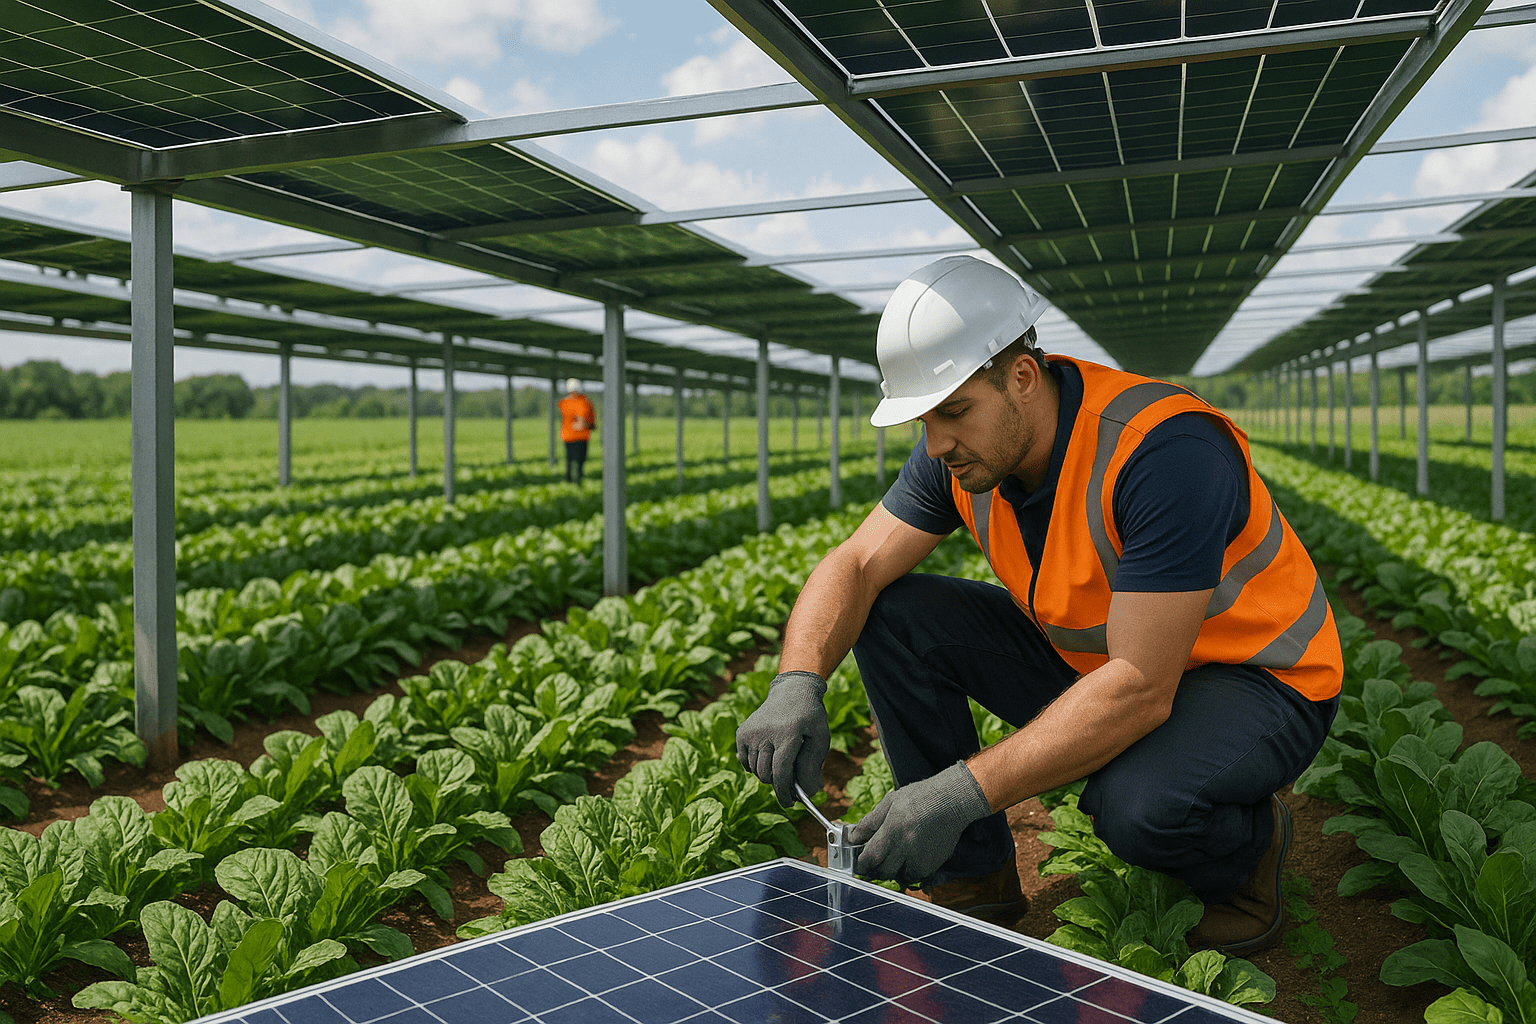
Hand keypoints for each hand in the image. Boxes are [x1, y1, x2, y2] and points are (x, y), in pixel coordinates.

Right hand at [735, 671, 829, 806]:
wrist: (792, 691)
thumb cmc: (810, 718)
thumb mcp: (820, 739)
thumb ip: (813, 766)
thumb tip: (809, 792)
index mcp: (787, 733)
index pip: (781, 772)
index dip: (785, 792)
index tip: (790, 803)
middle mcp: (765, 732)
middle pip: (766, 774)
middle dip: (778, 783)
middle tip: (790, 782)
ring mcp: (751, 732)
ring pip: (755, 770)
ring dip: (768, 774)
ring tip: (781, 761)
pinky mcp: (742, 733)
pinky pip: (745, 762)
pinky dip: (755, 765)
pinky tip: (768, 755)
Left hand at [848, 761, 991, 885]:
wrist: (952, 800)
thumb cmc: (920, 797)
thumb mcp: (890, 802)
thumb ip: (869, 822)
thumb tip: (853, 837)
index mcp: (892, 828)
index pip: (870, 857)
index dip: (861, 864)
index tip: (858, 863)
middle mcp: (906, 846)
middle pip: (883, 870)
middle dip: (875, 869)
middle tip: (873, 862)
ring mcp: (920, 857)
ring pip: (899, 876)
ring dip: (892, 871)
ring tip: (892, 859)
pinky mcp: (933, 863)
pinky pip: (915, 876)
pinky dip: (909, 871)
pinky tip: (908, 859)